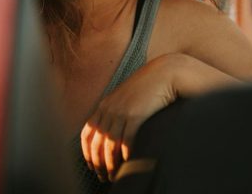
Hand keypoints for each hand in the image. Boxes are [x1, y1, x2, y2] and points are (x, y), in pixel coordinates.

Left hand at [80, 55, 177, 182]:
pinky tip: (127, 161)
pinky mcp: (136, 114)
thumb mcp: (126, 97)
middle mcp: (109, 108)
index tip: (91, 165)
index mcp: (104, 104)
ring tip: (113, 175)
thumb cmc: (148, 87)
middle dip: (97, 162)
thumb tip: (113, 132)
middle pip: (96, 142)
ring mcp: (121, 111)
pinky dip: (125, 152)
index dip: (87, 152)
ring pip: (110, 144)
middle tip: (102, 176)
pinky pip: (127, 138)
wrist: (164, 74)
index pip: (87, 133)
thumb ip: (117, 111)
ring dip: (110, 163)